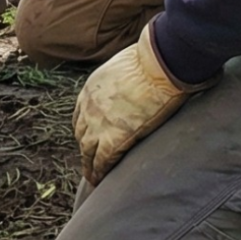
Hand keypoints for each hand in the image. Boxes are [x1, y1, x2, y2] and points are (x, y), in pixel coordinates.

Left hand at [74, 22, 198, 182]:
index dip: (86, 126)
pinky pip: (101, 161)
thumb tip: (142, 75)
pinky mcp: (113, 139)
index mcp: (91, 89)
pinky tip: (100, 180)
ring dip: (89, 163)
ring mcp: (98, 124)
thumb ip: (126, 76)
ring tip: (93, 176)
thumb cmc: (153, 59)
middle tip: (90, 159)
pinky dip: (99, 172)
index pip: (82, 114)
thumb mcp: (127, 65)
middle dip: (85, 146)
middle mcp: (88, 108)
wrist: (159, 65)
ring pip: (87, 150)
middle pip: (81, 133)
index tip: (90, 135)